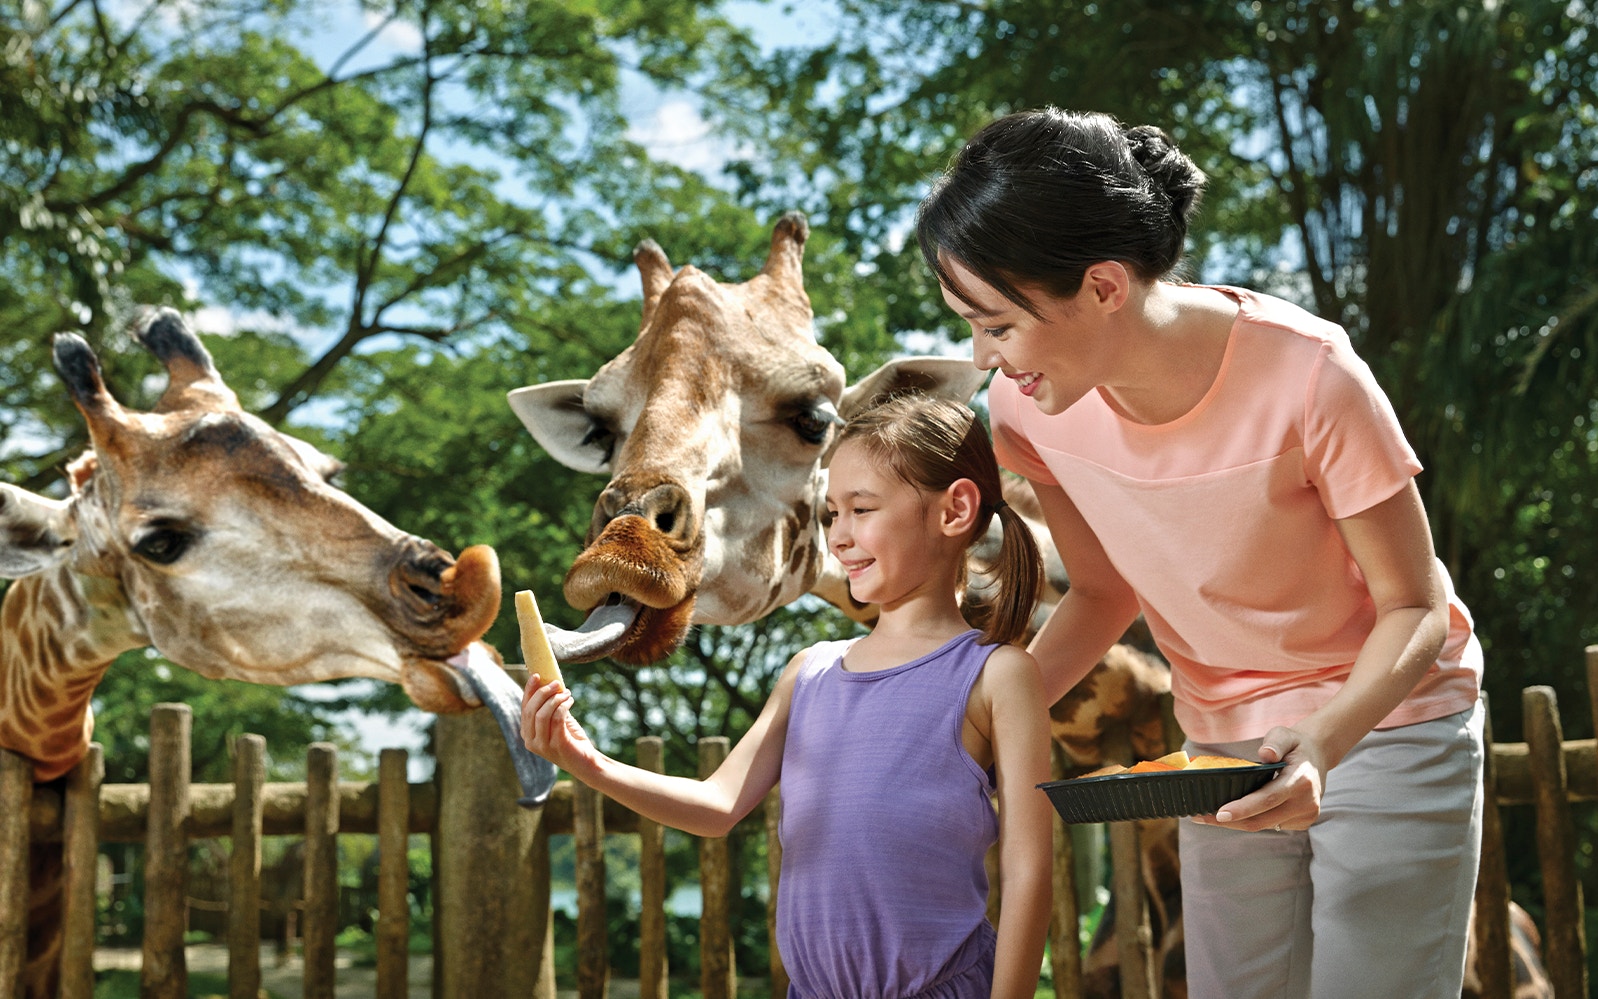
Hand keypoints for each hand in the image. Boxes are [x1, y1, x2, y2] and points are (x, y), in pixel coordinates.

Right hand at [519, 675, 594, 773]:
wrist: (587, 763)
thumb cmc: (572, 740)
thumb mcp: (558, 721)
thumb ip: (550, 707)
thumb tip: (550, 682)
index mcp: (527, 735)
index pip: (524, 709)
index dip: (529, 691)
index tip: (537, 675)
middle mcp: (530, 741)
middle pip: (531, 710)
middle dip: (543, 692)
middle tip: (557, 683)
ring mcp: (542, 746)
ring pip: (542, 714)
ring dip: (555, 699)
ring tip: (567, 693)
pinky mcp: (557, 745)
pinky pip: (556, 719)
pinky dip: (563, 706)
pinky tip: (570, 701)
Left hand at [1188, 725, 1327, 832]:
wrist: (1317, 757)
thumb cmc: (1294, 745)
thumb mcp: (1285, 734)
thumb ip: (1275, 742)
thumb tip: (1265, 754)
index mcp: (1301, 780)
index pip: (1268, 798)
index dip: (1243, 808)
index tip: (1219, 814)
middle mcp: (1307, 802)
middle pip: (1262, 819)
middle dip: (1230, 821)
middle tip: (1199, 817)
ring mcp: (1307, 815)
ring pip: (1264, 825)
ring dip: (1238, 822)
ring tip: (1209, 816)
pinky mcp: (1303, 822)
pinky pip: (1272, 825)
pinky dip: (1253, 819)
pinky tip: (1237, 812)